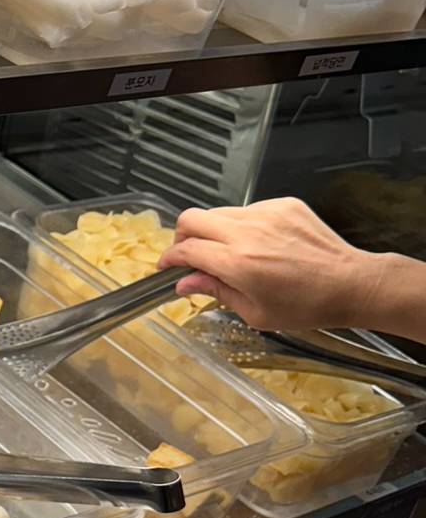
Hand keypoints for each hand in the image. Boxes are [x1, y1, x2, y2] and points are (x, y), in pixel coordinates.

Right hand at [156, 198, 392, 331]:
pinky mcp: (284, 205)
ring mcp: (267, 214)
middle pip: (192, 218)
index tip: (167, 267)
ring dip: (213, 230)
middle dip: (182, 236)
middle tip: (188, 253)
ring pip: (219, 212)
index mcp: (239, 263)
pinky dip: (242, 225)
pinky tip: (258, 244)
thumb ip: (215, 291)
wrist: (351, 283)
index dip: (169, 258)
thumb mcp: (254, 312)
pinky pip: (248, 209)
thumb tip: (186, 283)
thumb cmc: (306, 305)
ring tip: (228, 252)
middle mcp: (249, 233)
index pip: (186, 249)